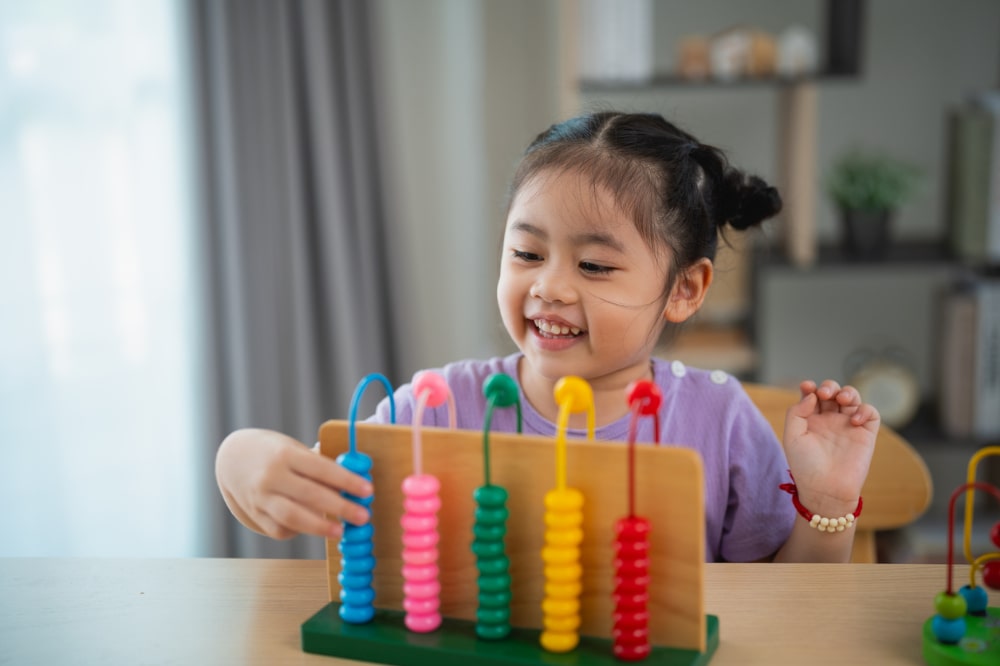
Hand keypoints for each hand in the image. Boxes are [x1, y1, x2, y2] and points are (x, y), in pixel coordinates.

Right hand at [215, 428, 372, 539]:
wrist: (233, 458)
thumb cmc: (275, 453)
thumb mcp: (295, 449)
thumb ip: (320, 465)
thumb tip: (355, 482)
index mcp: (285, 454)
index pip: (321, 468)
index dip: (346, 480)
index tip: (368, 491)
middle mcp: (271, 476)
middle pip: (309, 495)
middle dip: (340, 508)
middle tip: (363, 517)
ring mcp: (260, 498)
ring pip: (292, 517)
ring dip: (320, 526)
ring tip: (341, 531)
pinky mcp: (255, 515)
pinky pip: (279, 529)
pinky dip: (299, 531)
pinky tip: (314, 529)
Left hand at [782, 380, 879, 513]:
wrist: (826, 489)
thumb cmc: (806, 466)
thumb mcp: (792, 437)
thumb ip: (797, 412)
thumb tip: (812, 394)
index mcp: (810, 420)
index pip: (812, 395)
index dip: (810, 387)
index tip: (807, 386)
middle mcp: (829, 420)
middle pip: (833, 392)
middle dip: (829, 386)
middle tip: (824, 394)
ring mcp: (848, 426)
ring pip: (852, 398)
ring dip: (848, 392)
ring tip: (841, 399)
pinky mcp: (866, 434)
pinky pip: (871, 413)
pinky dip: (865, 409)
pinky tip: (854, 420)